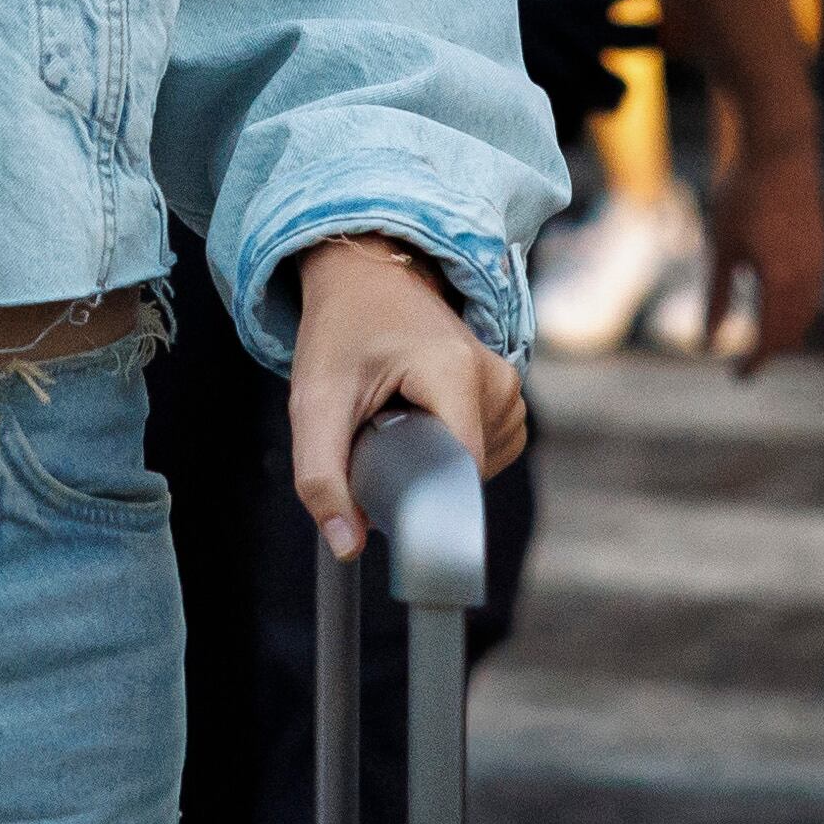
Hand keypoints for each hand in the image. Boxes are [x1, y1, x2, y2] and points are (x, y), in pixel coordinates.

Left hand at [286, 234, 526, 557]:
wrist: (366, 278)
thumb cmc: (341, 333)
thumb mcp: (315, 402)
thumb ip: (322, 476)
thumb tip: (347, 546)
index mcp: (458, 375)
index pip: (460, 473)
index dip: (423, 502)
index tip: (385, 504)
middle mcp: (498, 381)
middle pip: (464, 475)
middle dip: (416, 475)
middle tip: (374, 436)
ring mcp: (509, 388)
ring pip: (474, 469)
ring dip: (431, 462)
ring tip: (396, 421)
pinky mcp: (506, 397)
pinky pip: (482, 454)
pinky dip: (447, 451)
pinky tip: (421, 423)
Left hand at [703, 117, 823, 372]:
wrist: (781, 151)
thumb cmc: (743, 197)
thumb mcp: (721, 249)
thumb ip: (717, 298)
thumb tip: (707, 341)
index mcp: (782, 280)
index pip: (772, 336)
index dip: (756, 361)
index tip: (740, 377)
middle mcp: (809, 276)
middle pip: (793, 329)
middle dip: (771, 351)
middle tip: (747, 366)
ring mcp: (820, 260)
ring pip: (806, 312)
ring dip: (786, 331)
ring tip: (762, 342)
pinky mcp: (822, 246)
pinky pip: (813, 291)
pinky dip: (797, 309)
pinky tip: (779, 308)